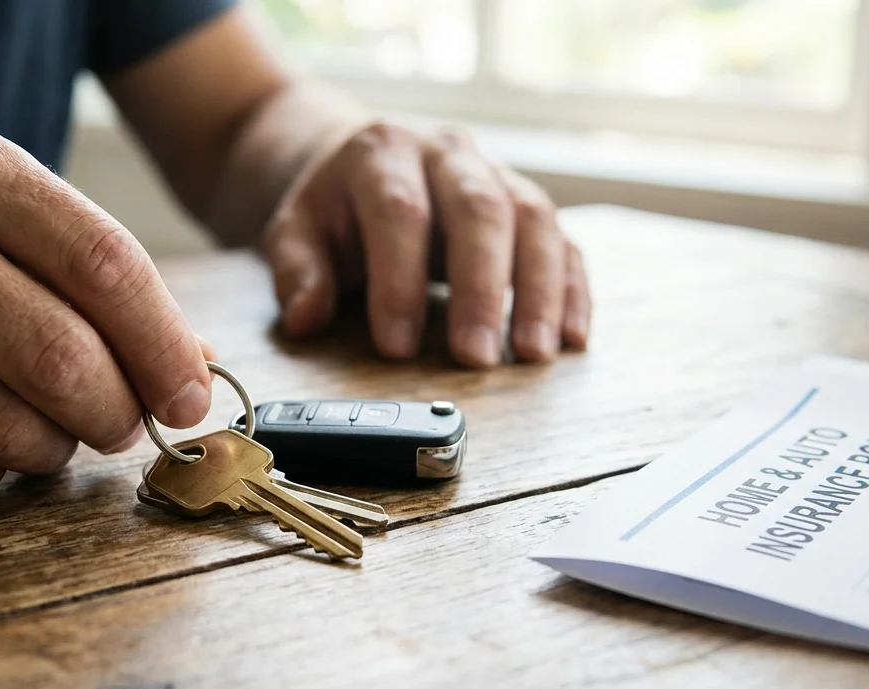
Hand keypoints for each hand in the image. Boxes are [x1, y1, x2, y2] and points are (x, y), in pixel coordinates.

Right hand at [0, 118, 211, 501]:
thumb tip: (192, 365)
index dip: (164, 346)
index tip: (190, 397)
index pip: (103, 263)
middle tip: (115, 424)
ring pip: (7, 430)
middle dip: (113, 415)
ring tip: (38, 430)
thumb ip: (84, 270)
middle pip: (62, 358)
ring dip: (47, 451)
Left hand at [262, 123, 590, 366]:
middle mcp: (448, 154)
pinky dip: (572, 289)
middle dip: (480, 287)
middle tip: (474, 355)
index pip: (400, 212)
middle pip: (480, 210)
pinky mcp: (528, 205)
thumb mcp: (296, 231)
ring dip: (539, 290)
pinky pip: (564, 240)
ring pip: (533, 219)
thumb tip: (305, 317)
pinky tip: (572, 337)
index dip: (399, 280)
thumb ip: (298, 271)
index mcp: (383, 152)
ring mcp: (497, 174)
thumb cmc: (336, 208)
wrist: (369, 162)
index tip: (397, 346)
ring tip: (532, 353)